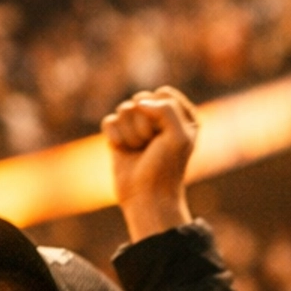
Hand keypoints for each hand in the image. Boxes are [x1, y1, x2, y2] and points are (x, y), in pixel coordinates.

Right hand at [104, 86, 200, 239]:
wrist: (147, 197)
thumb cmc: (167, 168)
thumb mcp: (179, 136)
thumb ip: (167, 109)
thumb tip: (138, 104)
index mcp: (181, 115)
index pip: (163, 93)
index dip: (161, 112)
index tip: (167, 136)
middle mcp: (159, 117)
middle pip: (141, 98)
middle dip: (143, 125)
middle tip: (151, 147)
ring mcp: (137, 125)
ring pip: (124, 109)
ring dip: (131, 134)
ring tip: (139, 151)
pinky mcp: (118, 135)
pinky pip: (109, 121)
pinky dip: (115, 137)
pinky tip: (123, 151)